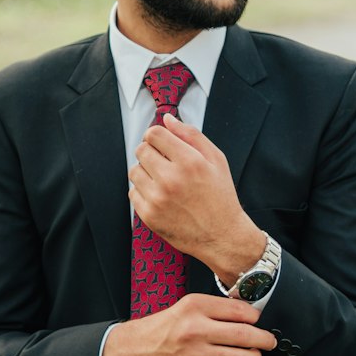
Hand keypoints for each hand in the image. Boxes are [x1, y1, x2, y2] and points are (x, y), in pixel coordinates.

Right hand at [101, 292, 276, 355]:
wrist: (132, 349)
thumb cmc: (161, 327)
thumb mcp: (185, 306)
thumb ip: (214, 309)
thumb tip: (248, 316)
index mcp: (195, 306)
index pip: (239, 310)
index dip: (256, 318)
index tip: (258, 322)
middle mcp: (196, 328)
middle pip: (245, 335)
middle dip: (265, 340)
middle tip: (270, 341)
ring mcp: (195, 354)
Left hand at [129, 113, 265, 282]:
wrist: (222, 236)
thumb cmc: (221, 196)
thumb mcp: (216, 159)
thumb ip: (191, 135)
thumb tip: (167, 119)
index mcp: (189, 161)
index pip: (154, 134)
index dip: (157, 135)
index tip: (162, 143)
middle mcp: (171, 179)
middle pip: (141, 150)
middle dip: (151, 152)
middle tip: (164, 163)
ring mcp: (157, 199)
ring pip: (134, 171)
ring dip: (145, 172)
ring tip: (163, 181)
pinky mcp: (149, 215)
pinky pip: (133, 193)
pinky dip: (143, 192)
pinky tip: (160, 196)